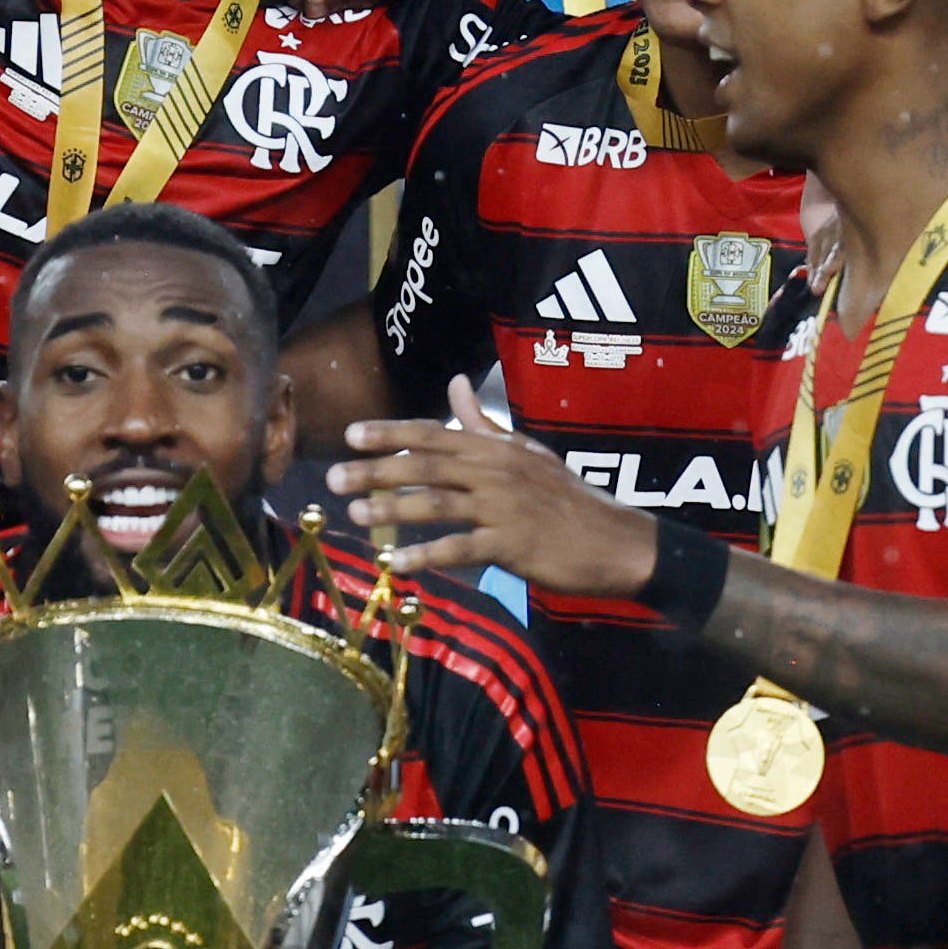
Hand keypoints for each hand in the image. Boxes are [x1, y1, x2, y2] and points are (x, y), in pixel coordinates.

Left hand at [333, 381, 662, 599]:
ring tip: (354, 517)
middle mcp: (496, 471)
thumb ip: (483, 424)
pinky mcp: (512, 545)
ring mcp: (503, 508)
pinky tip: (395, 564)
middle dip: (375, 471)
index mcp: (496, 448)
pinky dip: (425, 555)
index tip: (351, 434)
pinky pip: (460, 548)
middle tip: (333, 479)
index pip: (434, 433)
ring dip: (392, 511)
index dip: (391, 432)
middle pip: (426, 466)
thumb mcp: (527, 454)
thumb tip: (455, 384)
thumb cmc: (568, 499)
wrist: (615, 541)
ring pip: (437, 504)